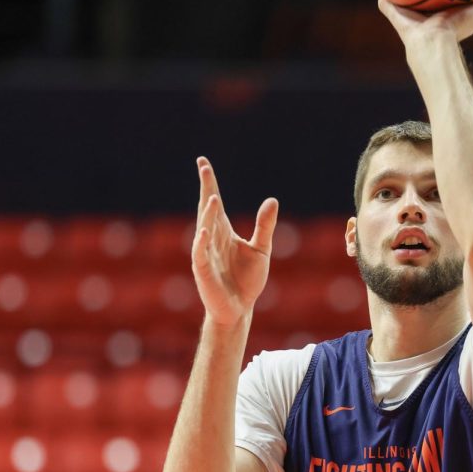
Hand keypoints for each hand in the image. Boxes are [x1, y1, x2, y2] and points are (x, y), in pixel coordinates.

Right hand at [191, 157, 278, 327]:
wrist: (240, 309)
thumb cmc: (247, 280)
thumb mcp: (261, 249)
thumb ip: (265, 226)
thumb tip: (272, 200)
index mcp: (224, 231)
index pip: (215, 202)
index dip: (209, 182)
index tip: (203, 162)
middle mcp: (212, 238)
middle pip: (207, 208)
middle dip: (206, 189)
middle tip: (204, 168)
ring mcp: (205, 253)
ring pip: (205, 228)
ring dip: (208, 213)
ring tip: (213, 197)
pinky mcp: (203, 271)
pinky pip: (200, 253)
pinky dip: (202, 242)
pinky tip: (205, 230)